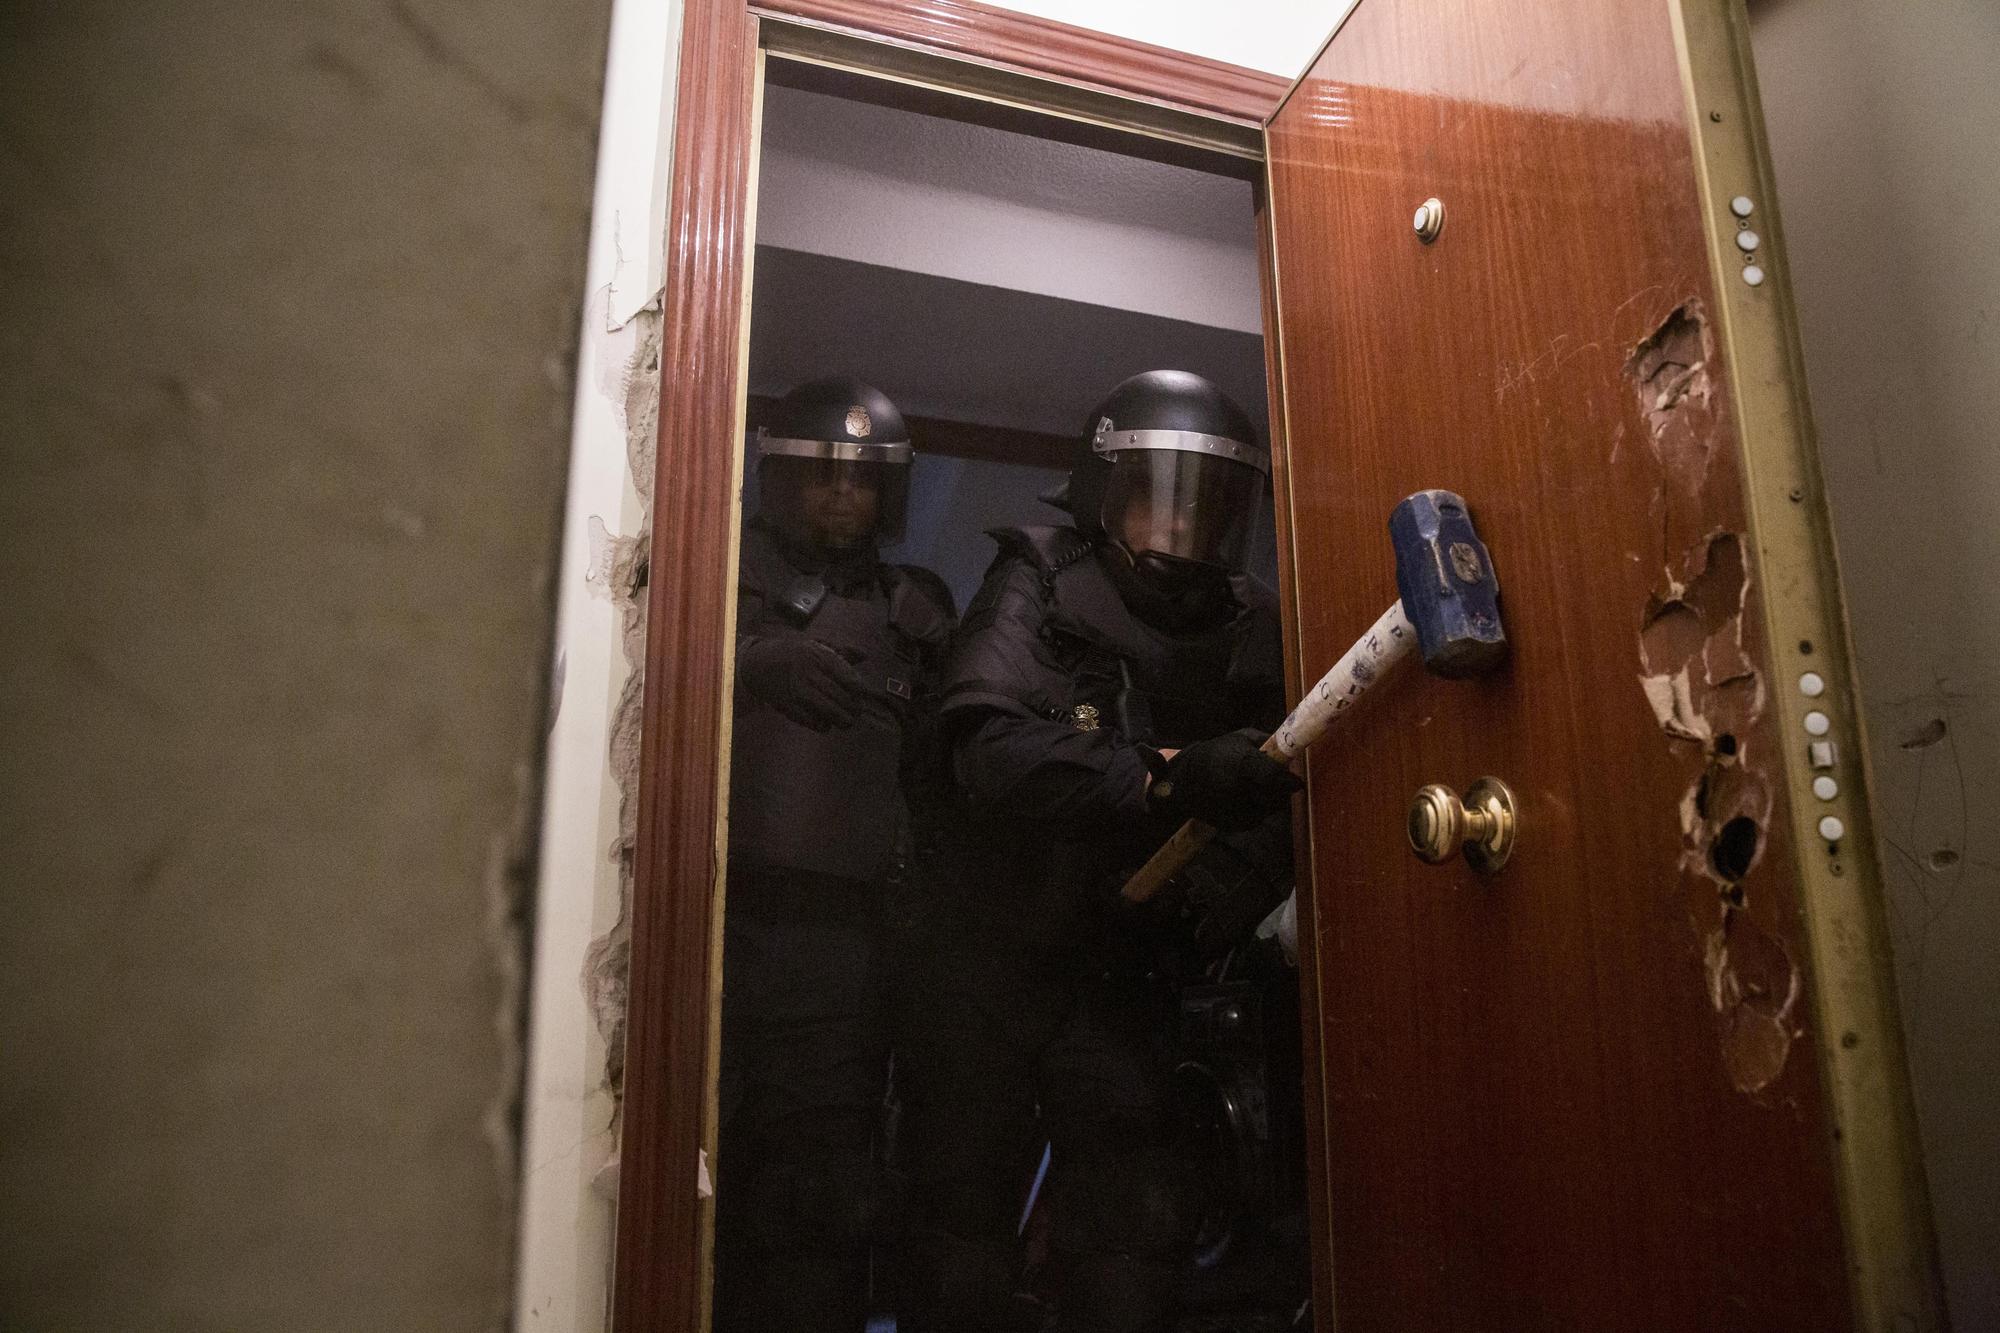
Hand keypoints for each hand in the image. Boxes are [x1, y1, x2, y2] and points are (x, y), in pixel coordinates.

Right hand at [737, 636, 867, 730]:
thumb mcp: (816, 646)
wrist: (759, 665)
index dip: (859, 689)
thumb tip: (865, 655)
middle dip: (853, 707)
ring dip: (842, 720)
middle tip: (857, 711)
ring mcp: (798, 690)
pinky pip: (812, 721)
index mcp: (819, 656)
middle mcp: (809, 673)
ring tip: (847, 721)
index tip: (862, 693)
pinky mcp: (788, 706)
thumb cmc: (795, 655)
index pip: (847, 677)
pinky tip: (826, 723)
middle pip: (840, 696)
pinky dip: (823, 725)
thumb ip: (842, 652)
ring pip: (828, 711)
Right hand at [1145, 727, 1300, 829]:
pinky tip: (1243, 797)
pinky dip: (1257, 808)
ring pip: (1270, 809)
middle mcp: (1238, 791)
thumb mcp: (1241, 738)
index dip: (1288, 780)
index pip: (1271, 777)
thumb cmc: (1216, 754)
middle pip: (1276, 796)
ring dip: (1269, 798)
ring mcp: (1235, 811)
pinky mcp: (1234, 825)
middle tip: (1275, 778)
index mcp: (1241, 766)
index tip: (1297, 781)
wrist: (1182, 781)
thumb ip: (1268, 742)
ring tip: (1252, 785)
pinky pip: (1258, 818)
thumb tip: (1292, 751)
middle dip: (1280, 788)